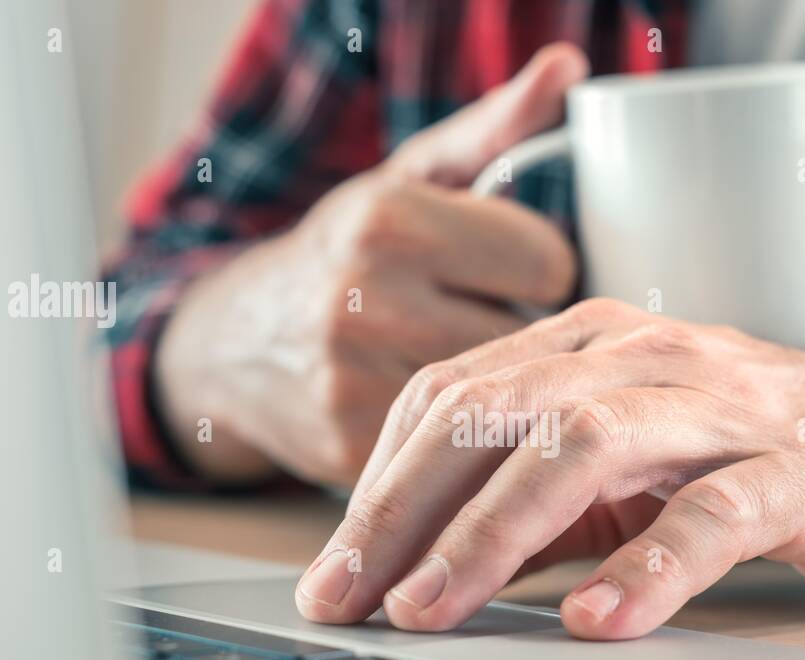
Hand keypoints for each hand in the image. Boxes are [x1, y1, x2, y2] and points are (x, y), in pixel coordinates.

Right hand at [154, 44, 587, 486]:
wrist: (233, 344)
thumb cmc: (346, 252)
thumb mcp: (411, 179)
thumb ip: (496, 129)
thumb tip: (570, 65)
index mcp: (390, 220)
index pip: (549, 264)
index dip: (541, 273)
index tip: (510, 277)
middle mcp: (365, 298)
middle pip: (529, 335)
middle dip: (521, 331)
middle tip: (483, 324)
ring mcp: (352, 380)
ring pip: (500, 399)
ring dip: (500, 393)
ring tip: (458, 366)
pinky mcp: (349, 448)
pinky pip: (458, 450)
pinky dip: (461, 441)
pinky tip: (435, 420)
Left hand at [295, 298, 804, 637]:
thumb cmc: (745, 454)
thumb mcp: (619, 468)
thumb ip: (532, 501)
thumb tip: (424, 564)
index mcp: (588, 345)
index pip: (453, 395)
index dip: (379, 483)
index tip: (331, 569)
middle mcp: (641, 358)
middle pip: (493, 413)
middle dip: (403, 510)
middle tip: (345, 597)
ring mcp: (717, 408)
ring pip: (581, 448)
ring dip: (492, 534)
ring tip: (432, 608)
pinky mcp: (791, 470)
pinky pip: (710, 515)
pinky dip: (648, 569)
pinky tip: (595, 620)